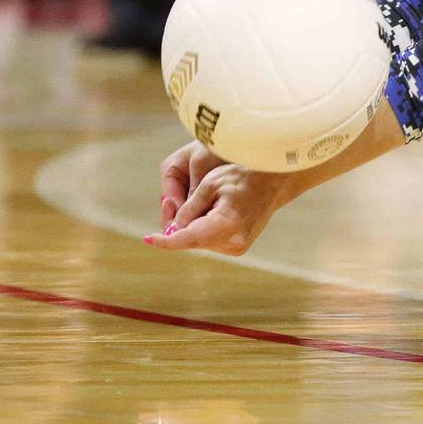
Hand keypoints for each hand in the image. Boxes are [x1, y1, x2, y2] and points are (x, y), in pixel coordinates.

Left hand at [146, 141, 293, 255]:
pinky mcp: (239, 247)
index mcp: (227, 224)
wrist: (274, 181)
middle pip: (191, 241)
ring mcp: (237, 247)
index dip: (165, 241)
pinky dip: (203, 228)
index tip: (148, 239)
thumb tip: (172, 229)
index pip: (187, 239)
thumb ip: (188, 209)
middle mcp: (233, 242)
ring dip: (191, 226)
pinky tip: (210, 210)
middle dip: (177, 227)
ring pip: (200, 241)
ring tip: (201, 201)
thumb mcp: (210, 184)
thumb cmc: (242, 176)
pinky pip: (210, 240)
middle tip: (169, 202)